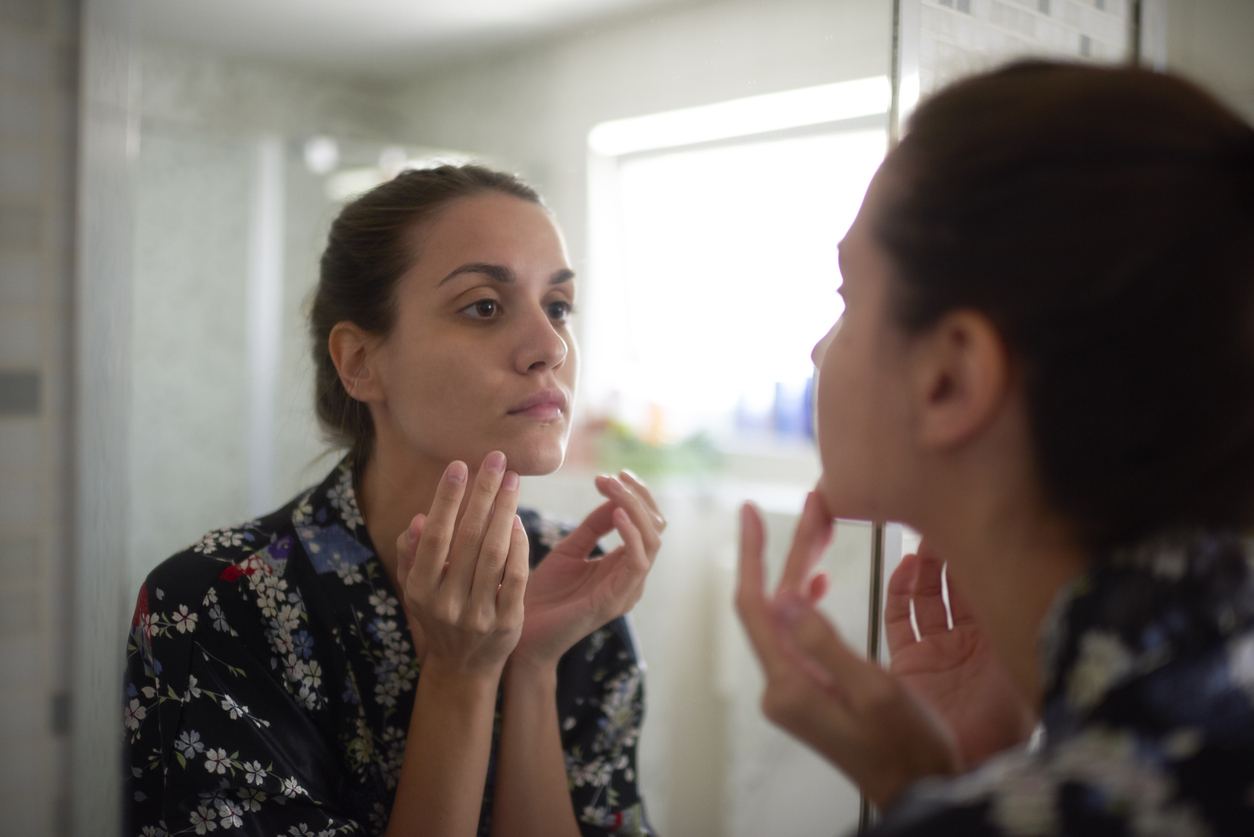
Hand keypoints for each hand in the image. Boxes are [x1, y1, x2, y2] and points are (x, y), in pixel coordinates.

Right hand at [395, 453, 529, 678]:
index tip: (460, 465)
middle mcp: (447, 603)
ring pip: (494, 553)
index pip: (435, 535)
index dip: (448, 498)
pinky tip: (517, 521)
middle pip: (469, 537)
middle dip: (484, 493)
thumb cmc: (438, 614)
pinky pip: (515, 575)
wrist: (464, 667)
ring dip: (504, 510)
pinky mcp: (507, 623)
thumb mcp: (415, 588)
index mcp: (420, 589)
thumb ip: (411, 554)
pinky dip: (518, 546)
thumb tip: (418, 519)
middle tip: (497, 459)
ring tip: (511, 481)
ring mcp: (478, 615)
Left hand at [511, 471, 664, 668]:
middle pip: (656, 528)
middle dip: (638, 496)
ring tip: (613, 487)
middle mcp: (631, 579)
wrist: (519, 634)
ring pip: (652, 541)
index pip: (648, 524)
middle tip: (614, 476)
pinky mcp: (614, 601)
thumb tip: (614, 495)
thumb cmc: (541, 595)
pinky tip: (615, 513)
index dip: (636, 495)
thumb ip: (593, 527)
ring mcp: (627, 591)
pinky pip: (638, 562)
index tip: (613, 474)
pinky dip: (631, 534)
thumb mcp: (569, 550)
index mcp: (623, 567)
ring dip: (635, 508)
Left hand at [735, 493, 959, 808]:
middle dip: (790, 551)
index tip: (750, 510)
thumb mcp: (873, 689)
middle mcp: (781, 687)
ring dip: (801, 570)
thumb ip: (824, 641)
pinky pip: (797, 634)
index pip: (754, 606)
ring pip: (787, 615)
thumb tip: (784, 596)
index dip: (751, 554)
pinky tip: (817, 580)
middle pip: (773, 604)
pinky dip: (806, 600)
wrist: (920, 790)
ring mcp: (792, 691)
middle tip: (812, 504)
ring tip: (822, 527)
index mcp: (788, 685)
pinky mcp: (808, 692)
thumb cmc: (907, 746)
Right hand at [886, 543, 1035, 767]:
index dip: (983, 552)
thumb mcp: (1015, 660)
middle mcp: (972, 640)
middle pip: (958, 583)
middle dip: (952, 551)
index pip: (990, 582)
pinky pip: (901, 618)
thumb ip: (1007, 617)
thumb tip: (1019, 572)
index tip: (975, 523)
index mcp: (1000, 637)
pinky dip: (900, 592)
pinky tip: (903, 568)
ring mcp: (941, 649)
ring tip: (922, 538)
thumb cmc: (1001, 724)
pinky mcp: (912, 661)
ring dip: (926, 567)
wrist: (968, 767)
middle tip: (944, 519)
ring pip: (930, 595)